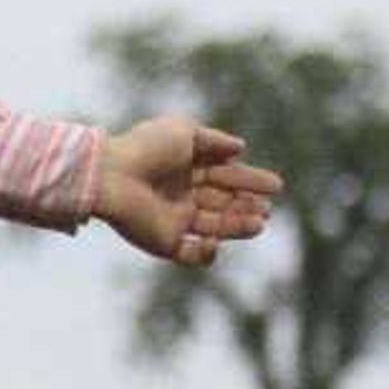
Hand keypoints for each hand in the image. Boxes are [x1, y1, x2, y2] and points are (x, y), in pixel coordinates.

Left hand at [95, 115, 282, 267]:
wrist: (112, 176)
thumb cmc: (145, 149)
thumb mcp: (183, 132)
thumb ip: (214, 141)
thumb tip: (240, 148)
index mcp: (186, 170)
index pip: (225, 177)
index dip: (251, 181)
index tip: (275, 186)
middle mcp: (181, 196)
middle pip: (224, 204)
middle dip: (248, 206)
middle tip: (266, 208)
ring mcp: (173, 221)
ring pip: (215, 228)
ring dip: (238, 227)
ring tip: (259, 223)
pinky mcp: (163, 243)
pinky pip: (192, 255)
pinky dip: (208, 252)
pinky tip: (216, 239)